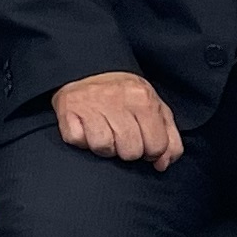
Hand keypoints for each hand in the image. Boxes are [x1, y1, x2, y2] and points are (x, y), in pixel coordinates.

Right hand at [53, 70, 183, 166]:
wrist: (87, 72)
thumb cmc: (125, 98)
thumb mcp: (155, 109)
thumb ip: (169, 138)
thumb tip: (162, 164)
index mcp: (144, 98)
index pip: (157, 146)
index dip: (152, 152)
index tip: (143, 142)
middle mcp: (118, 99)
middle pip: (131, 152)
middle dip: (127, 150)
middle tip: (122, 135)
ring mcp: (91, 104)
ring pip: (104, 148)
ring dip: (104, 146)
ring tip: (104, 131)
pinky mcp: (67, 110)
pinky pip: (78, 141)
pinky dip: (81, 140)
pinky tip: (86, 127)